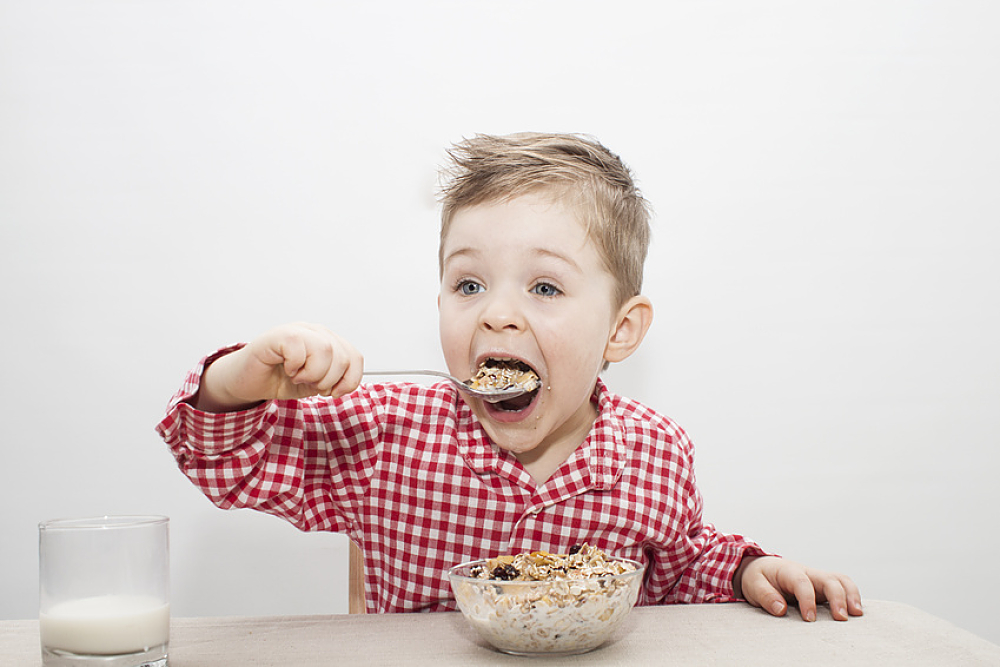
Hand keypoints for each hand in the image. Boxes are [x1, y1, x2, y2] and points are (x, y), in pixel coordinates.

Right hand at [195, 323, 363, 410]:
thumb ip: (334, 380)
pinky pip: (298, 347)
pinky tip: (286, 368)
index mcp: (327, 342)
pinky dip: (295, 366)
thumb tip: (345, 383)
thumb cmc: (279, 379)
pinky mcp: (277, 335)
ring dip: (313, 373)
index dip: (350, 380)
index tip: (334, 392)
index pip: (355, 357)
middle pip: (343, 355)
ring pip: (325, 349)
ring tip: (297, 376)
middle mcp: (314, 332)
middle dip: (329, 380)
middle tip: (310, 384)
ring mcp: (296, 331)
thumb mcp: (314, 384)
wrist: (247, 382)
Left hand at [734, 556, 862, 621]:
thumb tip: (781, 609)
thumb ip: (765, 595)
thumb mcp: (753, 585)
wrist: (762, 569)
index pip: (802, 582)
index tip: (809, 619)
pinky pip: (843, 587)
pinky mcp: (824, 587)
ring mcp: (817, 579)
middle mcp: (807, 572)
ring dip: (851, 595)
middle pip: (829, 579)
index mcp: (788, 571)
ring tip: (857, 614)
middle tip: (841, 618)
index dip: (807, 600)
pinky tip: (857, 612)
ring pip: (840, 580)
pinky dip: (852, 596)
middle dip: (838, 597)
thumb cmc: (758, 578)